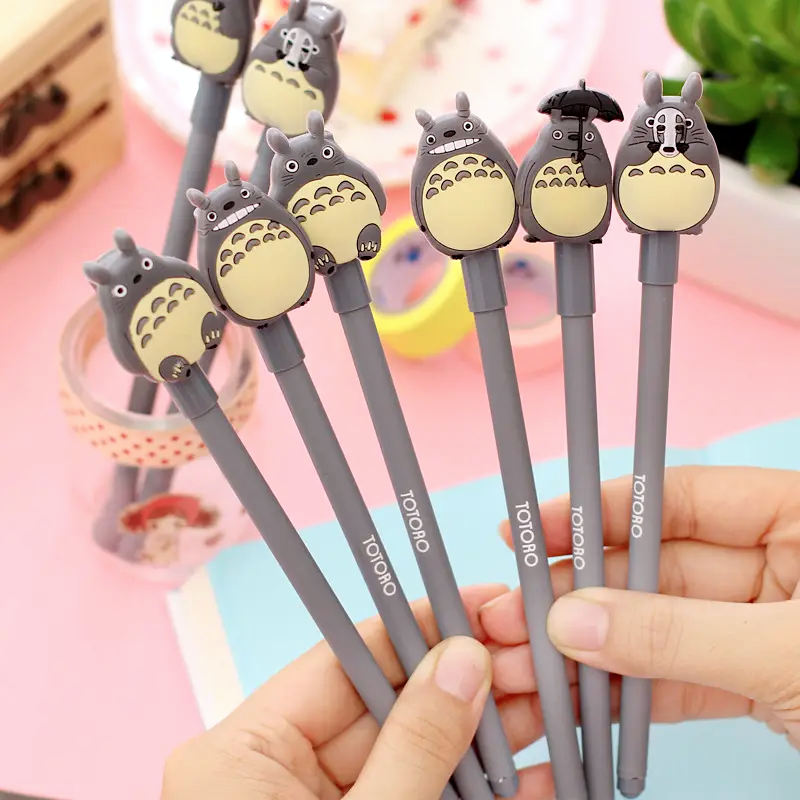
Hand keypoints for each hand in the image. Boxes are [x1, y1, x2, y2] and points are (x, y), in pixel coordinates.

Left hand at [161, 584, 557, 799]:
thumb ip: (411, 746)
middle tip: (533, 653)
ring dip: (487, 736)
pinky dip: (482, 794)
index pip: (344, 659)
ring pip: (416, 754)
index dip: (417, 628)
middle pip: (388, 705)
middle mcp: (276, 775)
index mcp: (241, 754)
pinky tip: (539, 770)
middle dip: (467, 682)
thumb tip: (463, 659)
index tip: (480, 603)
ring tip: (551, 699)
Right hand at [480, 465, 799, 775]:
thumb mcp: (785, 653)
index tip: (535, 530)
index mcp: (796, 520)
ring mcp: (764, 626)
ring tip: (520, 668)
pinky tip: (573, 703)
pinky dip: (630, 695)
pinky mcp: (761, 685)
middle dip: (578, 598)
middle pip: (653, 570)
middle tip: (508, 616)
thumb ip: (677, 634)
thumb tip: (571, 623)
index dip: (599, 513)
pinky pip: (683, 680)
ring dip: (590, 654)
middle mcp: (777, 565)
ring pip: (658, 630)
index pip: (677, 499)